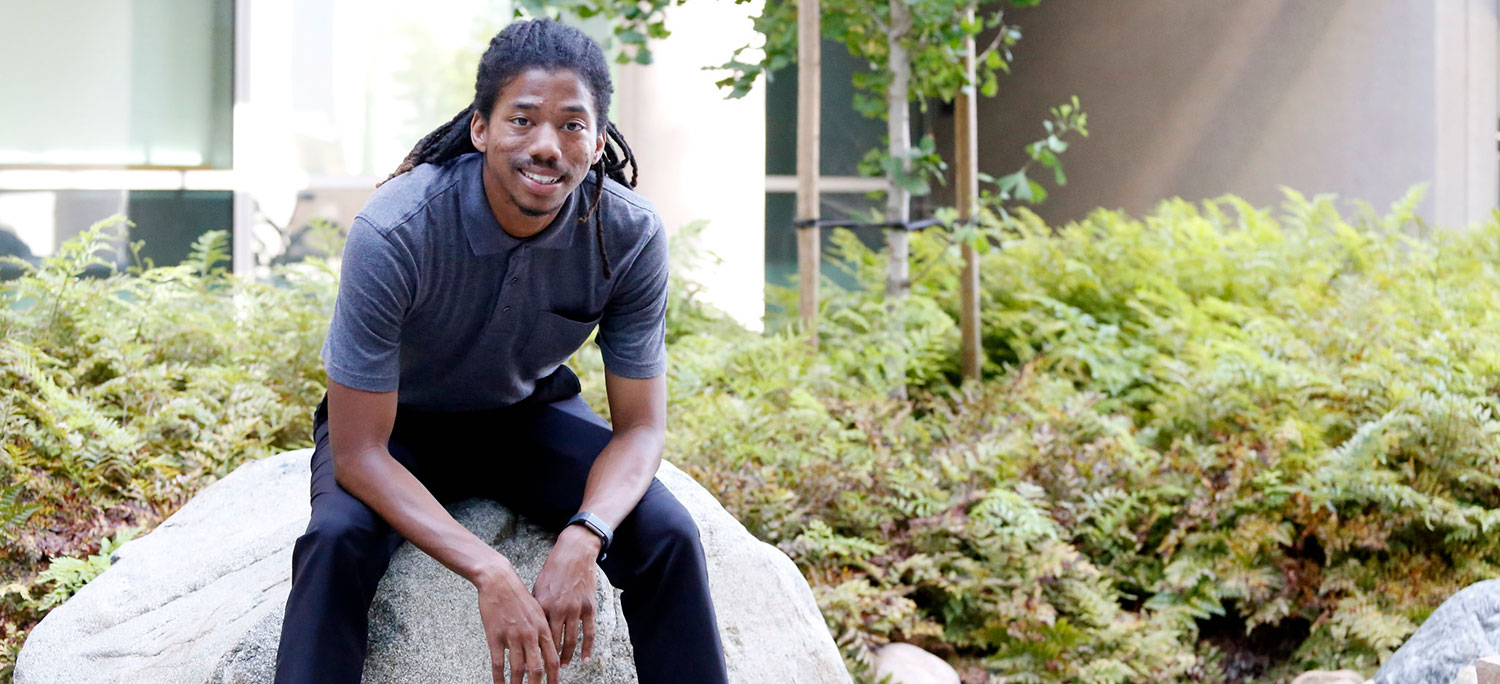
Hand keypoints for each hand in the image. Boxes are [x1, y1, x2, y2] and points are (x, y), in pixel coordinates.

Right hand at [473, 556, 559, 683]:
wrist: (499, 580)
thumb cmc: (518, 596)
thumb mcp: (537, 612)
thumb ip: (541, 632)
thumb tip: (543, 651)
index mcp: (543, 628)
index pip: (552, 658)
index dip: (554, 676)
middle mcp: (530, 634)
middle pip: (537, 668)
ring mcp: (513, 636)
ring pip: (518, 669)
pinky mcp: (495, 636)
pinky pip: (498, 663)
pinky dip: (499, 678)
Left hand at [533, 525, 601, 666]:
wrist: (574, 553)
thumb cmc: (553, 570)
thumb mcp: (538, 587)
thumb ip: (536, 607)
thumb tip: (530, 625)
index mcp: (542, 605)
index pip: (536, 634)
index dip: (533, 650)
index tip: (529, 661)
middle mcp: (558, 609)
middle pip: (552, 642)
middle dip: (548, 659)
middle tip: (544, 671)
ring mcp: (575, 609)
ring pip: (571, 640)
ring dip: (566, 656)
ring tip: (561, 667)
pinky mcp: (589, 607)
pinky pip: (589, 632)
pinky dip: (587, 648)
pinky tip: (585, 659)